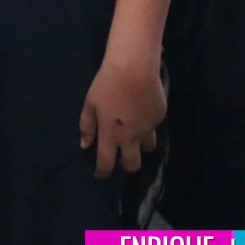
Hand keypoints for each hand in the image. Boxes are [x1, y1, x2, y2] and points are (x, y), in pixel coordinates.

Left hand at [78, 54, 164, 178]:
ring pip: (148, 147)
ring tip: (133, 133)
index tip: (99, 175)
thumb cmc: (107, 84)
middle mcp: (131, 137)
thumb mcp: (90, 103)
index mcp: (110, 134)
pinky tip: (140, 108)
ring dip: (140, 145)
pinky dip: (146, 123)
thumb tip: (85, 145)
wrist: (134, 69)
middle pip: (133, 164)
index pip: (106, 163)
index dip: (102, 173)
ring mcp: (148, 129)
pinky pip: (153, 127)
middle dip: (126, 166)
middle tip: (120, 157)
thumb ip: (87, 126)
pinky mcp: (159, 118)